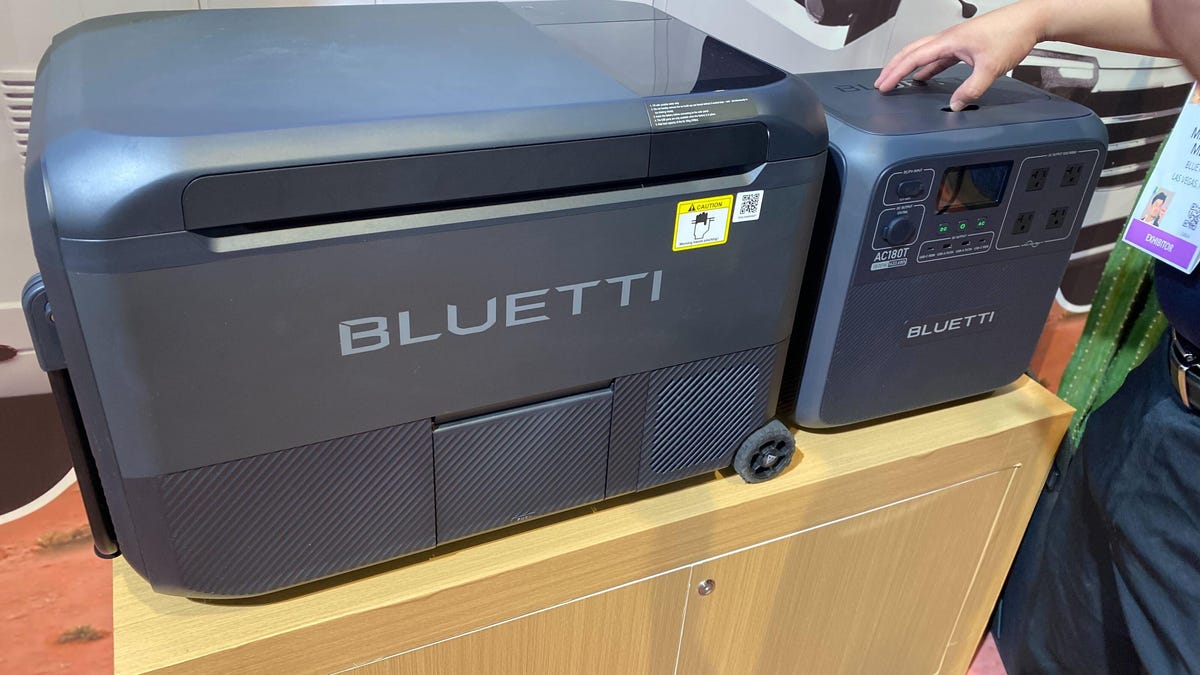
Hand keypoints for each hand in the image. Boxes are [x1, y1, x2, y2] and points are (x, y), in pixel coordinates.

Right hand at [875, 2, 1045, 110]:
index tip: (884, 85)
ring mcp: (956, 41)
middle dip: (893, 68)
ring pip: (923, 53)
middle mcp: (948, 38)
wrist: (1030, 20)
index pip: (913, 58)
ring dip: (907, 66)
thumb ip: (971, 89)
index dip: (895, 73)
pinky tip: (925, 76)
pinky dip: (926, 67)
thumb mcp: (991, 68)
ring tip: (896, 79)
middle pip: (911, 52)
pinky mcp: (964, 44)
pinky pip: (938, 57)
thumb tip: (956, 104)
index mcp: (949, 41)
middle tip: (881, 82)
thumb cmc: (1012, 34)